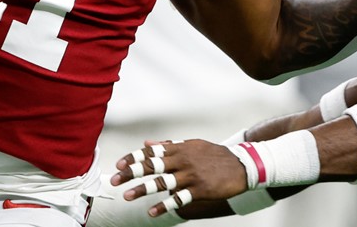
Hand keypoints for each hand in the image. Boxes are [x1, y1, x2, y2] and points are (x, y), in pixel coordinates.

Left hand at [112, 141, 246, 218]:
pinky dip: (164, 206)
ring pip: (162, 182)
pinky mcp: (199, 189)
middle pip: (152, 166)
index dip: (134, 158)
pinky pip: (178, 199)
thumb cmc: (214, 155)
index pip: (151, 152)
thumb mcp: (192, 145)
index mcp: (180, 148)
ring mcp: (191, 175)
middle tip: (114, 180)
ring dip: (142, 190)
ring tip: (127, 196)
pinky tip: (152, 212)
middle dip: (131, 173)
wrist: (241, 165)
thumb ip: (169, 144)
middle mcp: (183, 160)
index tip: (119, 164)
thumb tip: (147, 143)